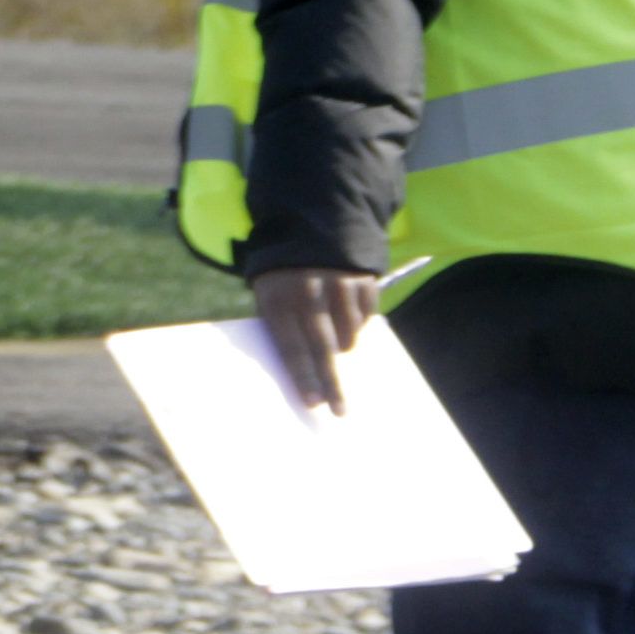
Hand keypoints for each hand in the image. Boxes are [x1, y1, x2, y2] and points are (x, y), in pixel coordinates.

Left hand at [254, 265, 379, 413]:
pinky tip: (344, 311)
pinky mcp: (362, 279)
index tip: (313, 403)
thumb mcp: (269, 292)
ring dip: (344, 345)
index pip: (291, 346)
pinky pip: (365, 317)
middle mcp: (308, 292)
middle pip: (323, 348)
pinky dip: (357, 323)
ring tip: (334, 335)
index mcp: (278, 298)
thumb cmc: (283, 275)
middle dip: (331, 382)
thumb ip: (281, 325)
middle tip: (339, 409)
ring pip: (349, 335)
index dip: (303, 376)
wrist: (309, 224)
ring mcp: (338, 284)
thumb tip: (302, 370)